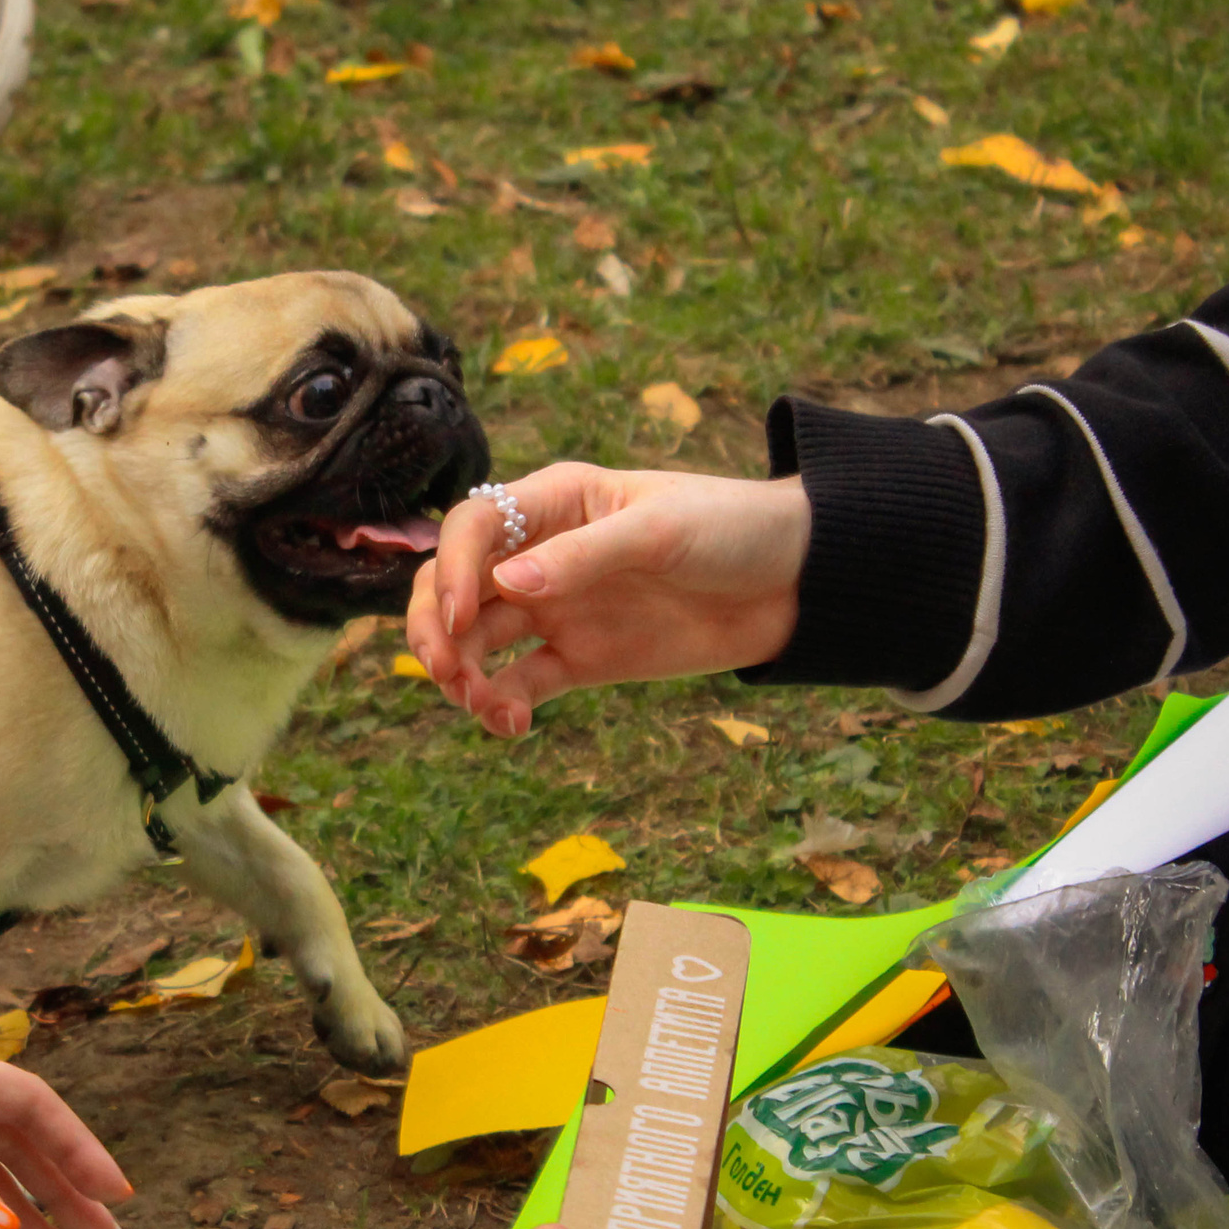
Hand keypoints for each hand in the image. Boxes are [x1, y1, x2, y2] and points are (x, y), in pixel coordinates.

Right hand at [408, 464, 811, 738]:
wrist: (794, 582)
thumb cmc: (730, 528)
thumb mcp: (660, 532)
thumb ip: (586, 557)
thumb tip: (509, 584)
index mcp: (554, 502)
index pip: (474, 527)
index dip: (453, 570)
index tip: (460, 619)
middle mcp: (541, 554)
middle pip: (455, 586)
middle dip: (434, 628)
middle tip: (446, 672)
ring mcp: (556, 609)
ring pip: (476, 641)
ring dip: (461, 674)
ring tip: (481, 705)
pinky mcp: (579, 659)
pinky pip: (520, 684)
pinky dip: (502, 707)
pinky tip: (511, 726)